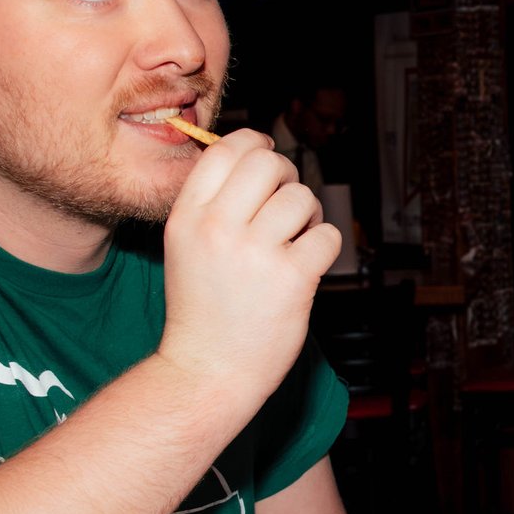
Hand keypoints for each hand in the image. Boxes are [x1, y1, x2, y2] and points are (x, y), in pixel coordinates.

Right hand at [157, 130, 339, 417]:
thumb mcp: (186, 246)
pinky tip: (306, 267)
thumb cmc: (202, 309)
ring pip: (302, 197)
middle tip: (285, 204)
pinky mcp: (292, 277)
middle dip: (286, 176)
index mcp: (187, 217)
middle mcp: (218, 228)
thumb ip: (214, 203)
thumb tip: (256, 154)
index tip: (267, 154)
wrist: (207, 371)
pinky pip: (328, 236)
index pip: (226, 150)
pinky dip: (325, 248)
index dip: (255, 142)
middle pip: (268, 162)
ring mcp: (256, 252)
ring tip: (294, 242)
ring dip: (308, 216)